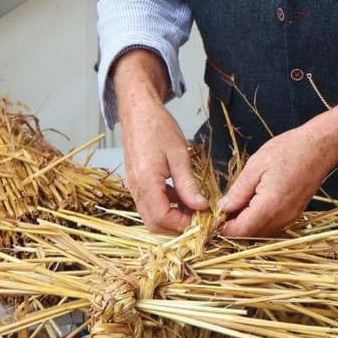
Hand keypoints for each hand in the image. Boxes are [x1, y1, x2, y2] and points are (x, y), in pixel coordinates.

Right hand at [114, 51, 208, 233]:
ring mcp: (134, 186)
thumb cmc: (158, 127)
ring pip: (151, 216)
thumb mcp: (179, 155)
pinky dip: (167, 207)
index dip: (183, 225)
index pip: (162, 218)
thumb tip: (201, 207)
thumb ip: (188, 185)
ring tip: (195, 208)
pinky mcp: (136, 183)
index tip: (204, 220)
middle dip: (178, 227)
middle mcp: (136, 188)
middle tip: (201, 219)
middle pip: (155, 224)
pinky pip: (150, 204)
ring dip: (173, 218)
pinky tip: (183, 196)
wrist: (137, 110)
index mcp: (146, 181)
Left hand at [219, 88, 337, 237]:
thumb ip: (238, 191)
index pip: (240, 231)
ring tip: (234, 204)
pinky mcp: (294, 214)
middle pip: (250, 235)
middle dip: (232, 227)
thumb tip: (222, 208)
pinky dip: (258, 219)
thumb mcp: (256, 166)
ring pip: (260, 232)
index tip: (211, 217)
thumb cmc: (289, 150)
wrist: (320, 147)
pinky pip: (271, 225)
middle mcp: (282, 218)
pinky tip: (251, 203)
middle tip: (220, 209)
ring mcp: (290, 218)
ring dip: (245, 224)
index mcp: (270, 206)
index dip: (222, 228)